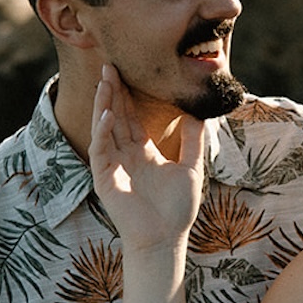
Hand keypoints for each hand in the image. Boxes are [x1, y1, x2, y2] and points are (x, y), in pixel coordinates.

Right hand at [90, 64, 204, 251]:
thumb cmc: (178, 210)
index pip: (132, 117)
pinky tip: (107, 114)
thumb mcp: (191, 168)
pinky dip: (102, 131)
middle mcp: (126, 155)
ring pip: (104, 128)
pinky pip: (100, 149)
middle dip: (112, 91)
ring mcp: (113, 165)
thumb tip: (201, 112)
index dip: (128, 95)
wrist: (165, 238)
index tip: (128, 71)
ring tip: (105, 80)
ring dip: (104, 104)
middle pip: (116, 116)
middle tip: (110, 64)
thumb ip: (194, 140)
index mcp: (144, 152)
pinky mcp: (104, 178)